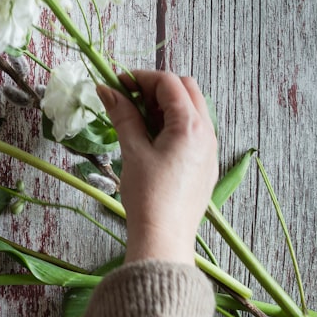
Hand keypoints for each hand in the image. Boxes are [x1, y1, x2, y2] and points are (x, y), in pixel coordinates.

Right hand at [97, 70, 217, 264]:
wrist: (164, 237)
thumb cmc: (148, 195)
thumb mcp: (132, 151)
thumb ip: (123, 116)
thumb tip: (106, 90)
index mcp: (191, 126)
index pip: (169, 83)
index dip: (141, 78)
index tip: (117, 83)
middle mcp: (207, 132)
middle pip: (186, 90)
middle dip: (156, 88)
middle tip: (128, 99)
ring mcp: (210, 149)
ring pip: (192, 110)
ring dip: (165, 105)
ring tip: (137, 120)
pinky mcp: (206, 164)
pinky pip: (194, 130)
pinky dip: (173, 124)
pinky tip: (152, 140)